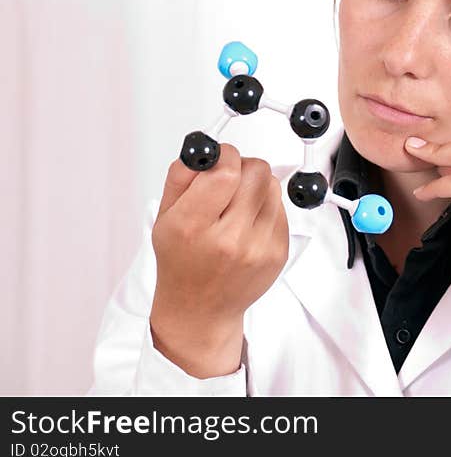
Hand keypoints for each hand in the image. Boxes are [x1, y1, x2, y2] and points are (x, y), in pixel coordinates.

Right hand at [149, 143, 288, 376]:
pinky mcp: (279, 252)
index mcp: (193, 227)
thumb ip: (182, 175)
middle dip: (242, 167)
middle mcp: (229, 239)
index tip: (218, 159)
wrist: (200, 308)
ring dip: (256, 186)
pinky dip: (266, 207)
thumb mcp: (164, 216)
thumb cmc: (181, 261)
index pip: (226, 170)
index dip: (225, 155)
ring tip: (237, 205)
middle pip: (257, 172)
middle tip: (228, 180)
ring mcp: (259, 248)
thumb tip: (206, 147)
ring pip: (273, 186)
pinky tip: (248, 223)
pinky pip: (281, 208)